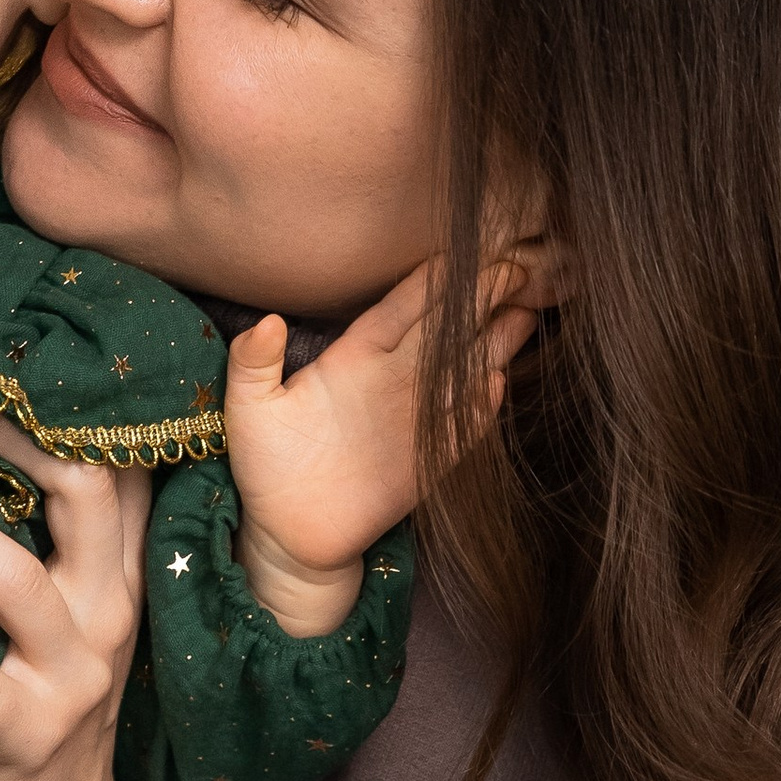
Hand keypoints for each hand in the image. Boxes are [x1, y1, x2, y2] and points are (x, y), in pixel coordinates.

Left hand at [0, 423, 151, 780]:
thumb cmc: (43, 699)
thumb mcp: (70, 615)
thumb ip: (45, 539)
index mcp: (120, 572)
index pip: (116, 462)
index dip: (60, 404)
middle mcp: (105, 612)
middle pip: (83, 491)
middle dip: (7, 435)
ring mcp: (70, 675)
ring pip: (17, 579)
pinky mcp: (24, 734)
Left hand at [225, 254, 552, 635]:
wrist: (290, 533)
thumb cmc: (264, 466)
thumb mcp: (248, 409)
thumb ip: (252, 363)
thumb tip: (268, 322)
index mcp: (355, 356)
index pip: (404, 305)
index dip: (436, 279)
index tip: (468, 247)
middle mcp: (394, 378)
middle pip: (448, 325)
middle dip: (485, 293)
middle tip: (523, 262)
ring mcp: (416, 417)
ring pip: (466, 366)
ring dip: (498, 339)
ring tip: (532, 307)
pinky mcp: (430, 459)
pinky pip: (463, 425)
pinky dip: (481, 405)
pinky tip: (500, 380)